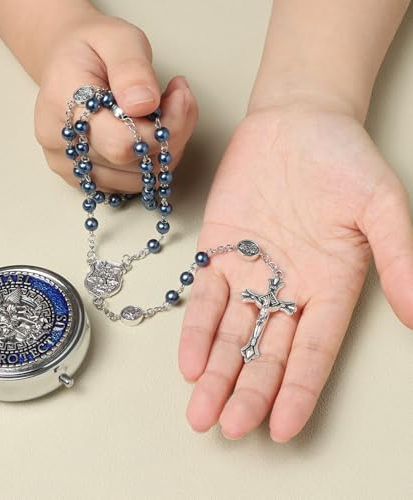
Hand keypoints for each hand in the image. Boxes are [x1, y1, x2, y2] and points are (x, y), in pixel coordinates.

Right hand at [34, 10, 197, 190]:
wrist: (68, 64)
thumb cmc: (93, 48)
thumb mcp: (118, 38)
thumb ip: (132, 68)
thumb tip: (145, 104)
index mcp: (61, 103)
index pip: (120, 144)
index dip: (162, 128)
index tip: (178, 95)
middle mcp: (59, 143)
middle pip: (134, 164)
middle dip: (170, 135)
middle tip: (177, 99)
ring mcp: (71, 166)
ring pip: (139, 179)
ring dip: (165, 150)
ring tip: (162, 113)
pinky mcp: (85, 180)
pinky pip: (132, 184)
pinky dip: (151, 162)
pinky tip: (150, 133)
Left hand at [179, 104, 412, 441]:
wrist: (297, 123)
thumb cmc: (344, 161)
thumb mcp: (382, 208)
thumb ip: (400, 260)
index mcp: (329, 288)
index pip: (313, 351)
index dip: (298, 390)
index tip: (280, 428)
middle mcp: (286, 289)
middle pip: (266, 352)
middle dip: (247, 391)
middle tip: (227, 429)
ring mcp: (249, 272)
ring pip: (230, 333)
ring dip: (216, 371)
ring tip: (201, 411)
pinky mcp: (217, 251)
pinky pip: (204, 297)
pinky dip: (196, 328)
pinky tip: (189, 362)